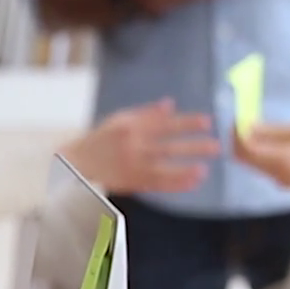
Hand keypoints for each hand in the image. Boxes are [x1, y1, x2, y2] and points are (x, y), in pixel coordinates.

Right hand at [60, 98, 218, 194]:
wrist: (74, 164)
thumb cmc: (98, 140)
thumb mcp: (119, 120)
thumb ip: (145, 113)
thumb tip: (170, 105)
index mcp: (131, 127)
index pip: (165, 123)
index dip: (187, 123)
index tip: (207, 123)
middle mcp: (132, 146)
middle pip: (168, 146)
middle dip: (193, 146)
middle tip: (216, 145)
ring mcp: (131, 165)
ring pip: (163, 166)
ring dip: (185, 167)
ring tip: (206, 168)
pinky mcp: (129, 182)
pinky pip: (156, 183)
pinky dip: (175, 183)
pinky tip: (192, 182)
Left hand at [233, 121, 289, 205]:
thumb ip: (273, 131)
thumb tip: (248, 126)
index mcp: (279, 160)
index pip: (244, 150)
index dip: (236, 134)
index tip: (238, 120)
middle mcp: (275, 174)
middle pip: (245, 159)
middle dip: (241, 140)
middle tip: (247, 122)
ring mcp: (280, 180)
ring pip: (254, 163)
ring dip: (252, 146)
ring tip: (263, 128)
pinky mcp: (286, 182)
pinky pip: (266, 167)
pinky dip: (263, 153)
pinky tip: (276, 141)